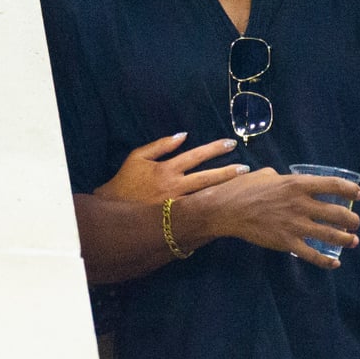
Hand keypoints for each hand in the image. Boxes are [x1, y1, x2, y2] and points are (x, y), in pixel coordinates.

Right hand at [95, 133, 247, 204]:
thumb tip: (183, 135)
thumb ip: (160, 145)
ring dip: (224, 191)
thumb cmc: (125, 182)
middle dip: (228, 172)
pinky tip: (228, 209)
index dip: (215, 149)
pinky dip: (213, 212)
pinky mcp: (176, 222)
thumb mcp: (137, 157)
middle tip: (246, 168)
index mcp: (166, 170)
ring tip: (243, 187)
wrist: (113, 212)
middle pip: (207, 178)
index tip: (231, 144)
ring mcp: (177, 207)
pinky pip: (199, 215)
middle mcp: (174, 188)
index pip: (196, 156)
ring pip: (206, 198)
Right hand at [201, 167, 359, 267]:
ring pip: (330, 235)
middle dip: (352, 220)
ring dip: (346, 239)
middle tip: (355, 223)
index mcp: (298, 184)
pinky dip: (327, 261)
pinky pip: (312, 254)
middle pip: (338, 213)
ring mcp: (295, 225)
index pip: (333, 185)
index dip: (350, 190)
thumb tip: (288, 179)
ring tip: (352, 241)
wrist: (226, 209)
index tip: (358, 195)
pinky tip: (335, 263)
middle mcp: (301, 204)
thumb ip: (283, 178)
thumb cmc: (244, 189)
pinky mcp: (287, 242)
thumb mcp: (267, 174)